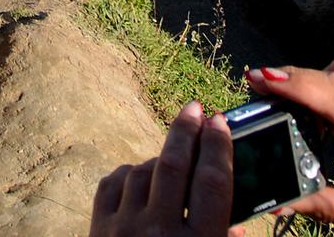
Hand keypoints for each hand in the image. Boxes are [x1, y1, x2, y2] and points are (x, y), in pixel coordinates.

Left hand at [90, 101, 235, 235]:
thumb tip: (235, 225)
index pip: (212, 182)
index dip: (217, 146)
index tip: (219, 121)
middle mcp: (160, 230)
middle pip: (173, 165)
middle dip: (185, 132)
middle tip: (195, 109)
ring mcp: (125, 226)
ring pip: (141, 171)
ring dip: (157, 160)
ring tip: (172, 161)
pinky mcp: (98, 227)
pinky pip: (112, 184)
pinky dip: (129, 175)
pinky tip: (139, 177)